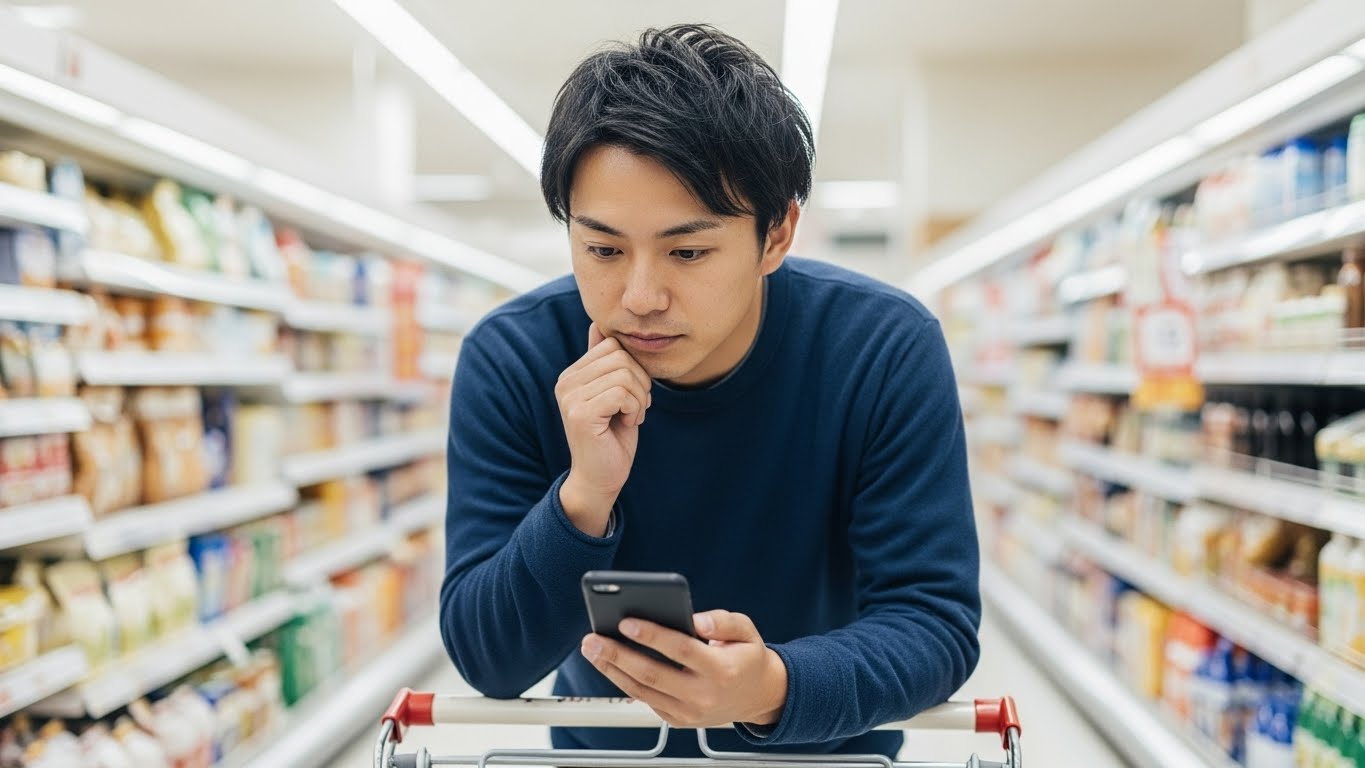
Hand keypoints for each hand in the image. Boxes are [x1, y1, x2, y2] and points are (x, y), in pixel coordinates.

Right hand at [556, 322, 651, 535]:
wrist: (600, 477)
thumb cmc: (611, 437)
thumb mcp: (612, 394)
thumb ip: (604, 364)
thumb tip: (600, 326)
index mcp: (572, 375)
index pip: (612, 346)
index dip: (633, 368)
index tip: (632, 395)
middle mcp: (565, 382)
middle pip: (621, 357)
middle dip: (640, 383)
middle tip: (637, 407)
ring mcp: (570, 398)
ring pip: (624, 375)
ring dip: (639, 399)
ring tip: (632, 417)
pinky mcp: (580, 414)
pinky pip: (621, 393)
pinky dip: (634, 409)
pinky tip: (628, 424)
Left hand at [580, 610, 787, 728]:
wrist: (758, 697)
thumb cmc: (747, 658)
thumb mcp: (747, 631)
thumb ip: (722, 620)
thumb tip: (695, 620)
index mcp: (721, 669)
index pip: (681, 650)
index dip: (652, 635)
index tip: (626, 621)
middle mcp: (703, 695)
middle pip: (653, 674)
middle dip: (618, 655)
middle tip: (593, 639)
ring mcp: (688, 712)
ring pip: (642, 690)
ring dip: (612, 669)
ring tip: (592, 649)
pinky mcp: (678, 720)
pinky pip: (645, 699)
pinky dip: (623, 681)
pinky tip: (609, 663)